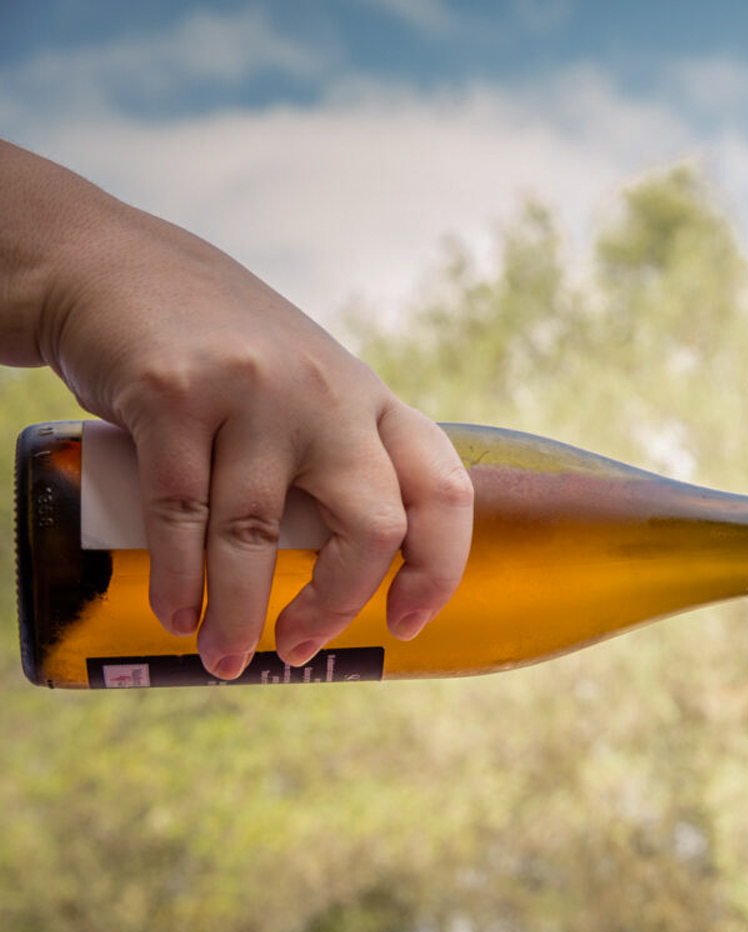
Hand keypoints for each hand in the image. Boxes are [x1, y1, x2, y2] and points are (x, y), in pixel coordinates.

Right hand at [7, 142, 473, 677]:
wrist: (111, 264)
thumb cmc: (221, 351)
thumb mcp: (308, 388)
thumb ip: (338, 457)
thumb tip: (351, 574)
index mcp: (374, 403)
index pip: (444, 494)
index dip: (440, 570)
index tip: (410, 624)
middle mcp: (330, 396)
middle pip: (372, 527)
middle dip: (339, 605)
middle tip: (300, 649)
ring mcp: (254, 392)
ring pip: (259, 534)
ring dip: (238, 614)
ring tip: (222, 658)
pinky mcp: (172, 394)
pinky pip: (180, 512)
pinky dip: (178, 580)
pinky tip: (176, 614)